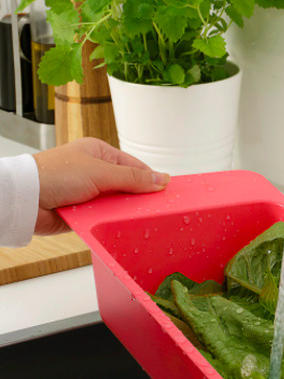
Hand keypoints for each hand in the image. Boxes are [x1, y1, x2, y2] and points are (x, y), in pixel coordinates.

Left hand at [33, 137, 169, 234]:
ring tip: (132, 218)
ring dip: (121, 212)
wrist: (24, 199)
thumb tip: (162, 179)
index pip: (134, 165)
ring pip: (117, 205)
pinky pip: (104, 218)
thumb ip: (133, 178)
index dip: (149, 178)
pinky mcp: (82, 212)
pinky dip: (108, 222)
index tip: (164, 191)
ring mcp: (88, 193)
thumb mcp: (101, 172)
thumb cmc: (53, 175)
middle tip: (151, 208)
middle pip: (127, 187)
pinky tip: (115, 225)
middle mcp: (94, 172)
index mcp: (99, 153)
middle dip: (136, 198)